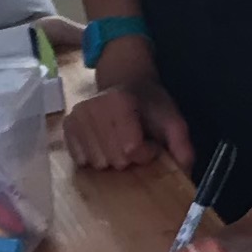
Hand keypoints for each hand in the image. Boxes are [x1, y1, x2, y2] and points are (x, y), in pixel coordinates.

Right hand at [66, 64, 191, 173]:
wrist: (125, 82)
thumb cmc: (149, 104)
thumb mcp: (172, 119)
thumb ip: (181, 143)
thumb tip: (184, 169)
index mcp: (119, 102)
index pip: (131, 149)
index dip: (146, 153)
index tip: (151, 142)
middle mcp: (92, 107)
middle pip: (115, 160)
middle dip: (130, 158)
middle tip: (135, 141)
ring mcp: (76, 117)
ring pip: (97, 163)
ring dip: (113, 159)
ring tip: (120, 142)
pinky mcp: (67, 127)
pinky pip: (80, 160)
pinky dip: (95, 158)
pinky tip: (104, 145)